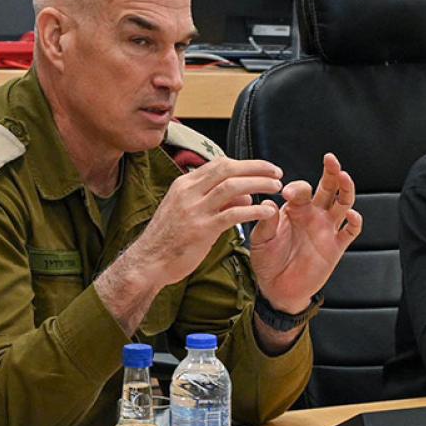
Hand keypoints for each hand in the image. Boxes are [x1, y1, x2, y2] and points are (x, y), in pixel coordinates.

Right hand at [127, 157, 283, 288]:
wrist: (148, 262)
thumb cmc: (170, 238)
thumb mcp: (188, 210)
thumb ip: (216, 199)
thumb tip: (246, 192)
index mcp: (184, 184)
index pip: (219, 163)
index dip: (246, 163)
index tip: (265, 168)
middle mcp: (188, 192)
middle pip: (227, 168)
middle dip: (256, 167)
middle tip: (277, 172)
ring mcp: (194, 210)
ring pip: (232, 187)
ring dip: (258, 184)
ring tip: (277, 187)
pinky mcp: (201, 230)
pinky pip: (232, 214)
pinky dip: (253, 210)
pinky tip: (267, 212)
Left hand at [248, 153, 362, 311]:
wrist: (277, 289)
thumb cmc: (268, 261)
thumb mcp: (261, 240)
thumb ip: (266, 222)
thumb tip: (269, 203)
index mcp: (295, 210)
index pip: (301, 189)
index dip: (297, 187)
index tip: (286, 193)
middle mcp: (314, 215)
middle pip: (328, 188)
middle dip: (331, 172)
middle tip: (330, 159)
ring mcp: (327, 230)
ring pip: (343, 204)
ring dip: (346, 190)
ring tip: (344, 177)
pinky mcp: (336, 247)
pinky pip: (350, 231)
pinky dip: (354, 222)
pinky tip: (352, 214)